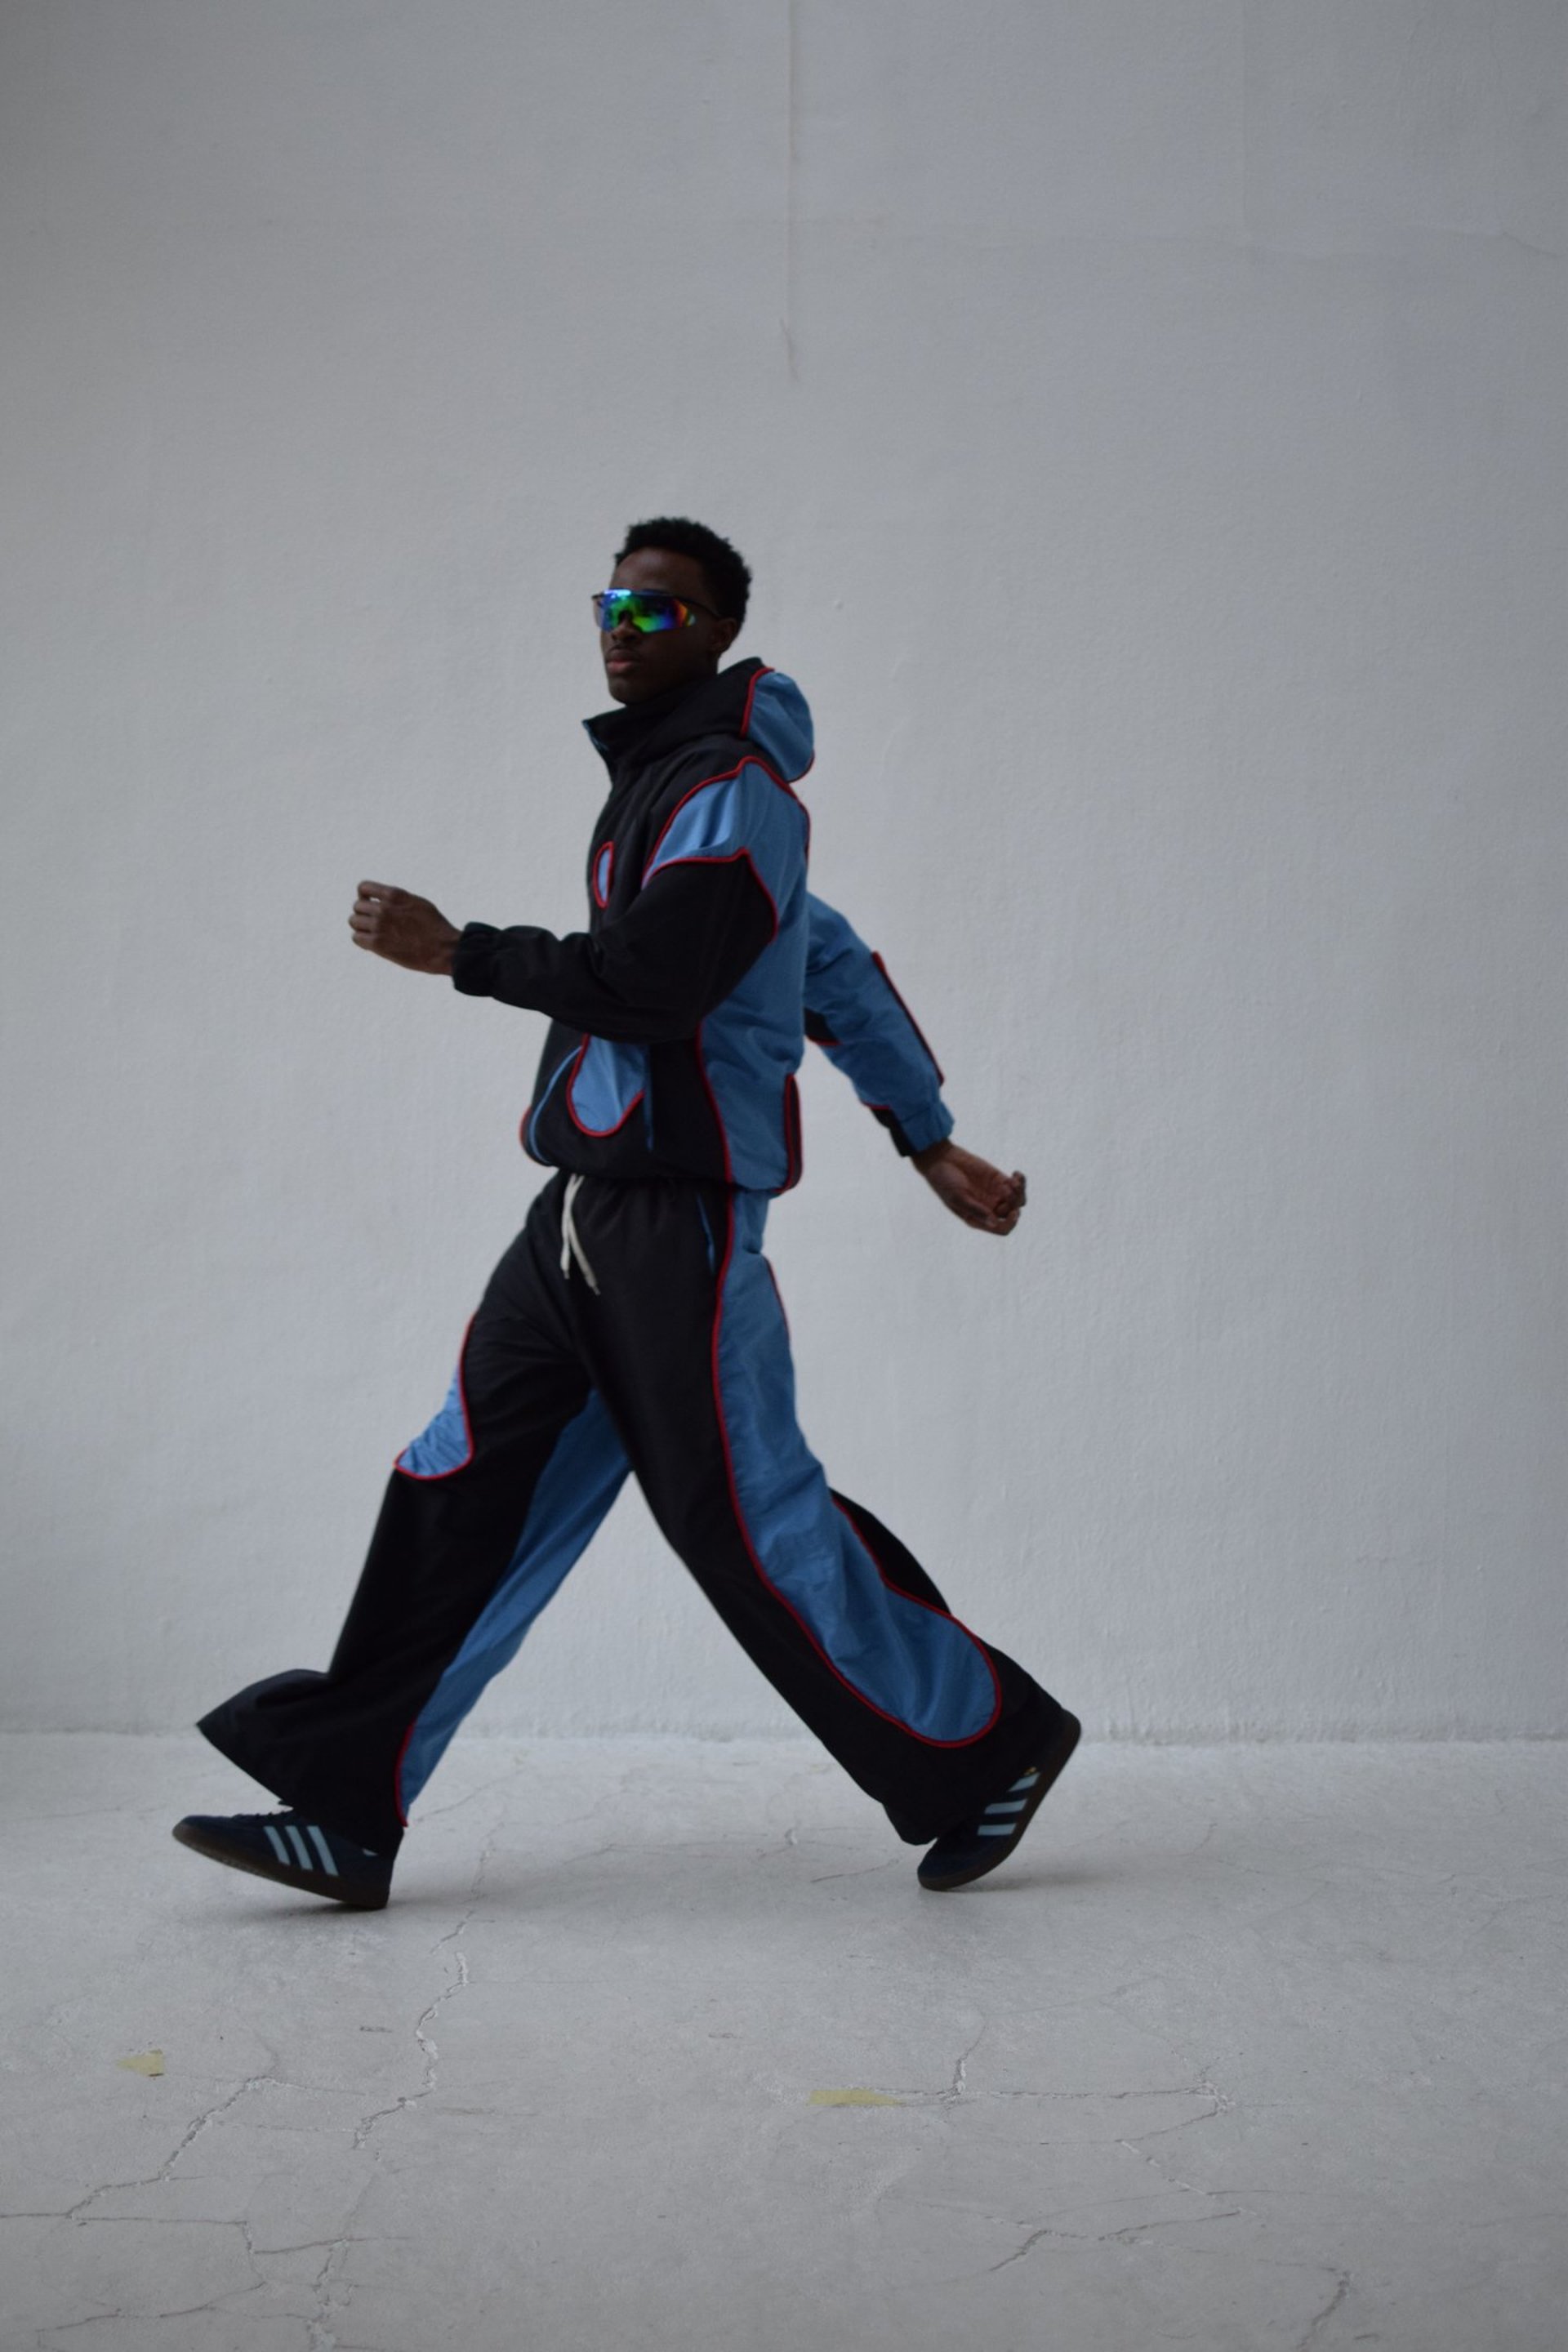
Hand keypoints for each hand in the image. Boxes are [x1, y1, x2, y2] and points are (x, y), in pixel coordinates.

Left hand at [349, 881, 461, 974]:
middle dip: (364, 914)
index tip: (369, 904)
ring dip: (361, 927)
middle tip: (374, 924)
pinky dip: (362, 940)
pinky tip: (372, 944)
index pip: (363, 887)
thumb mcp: (418, 903)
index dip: (363, 896)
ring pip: (354, 921)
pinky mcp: (377, 944)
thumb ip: (398, 900)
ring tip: (373, 934)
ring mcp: (379, 926)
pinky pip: (356, 938)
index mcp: (394, 895)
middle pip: (357, 906)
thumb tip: (383, 900)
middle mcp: (384, 908)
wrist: (443, 949)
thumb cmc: (436, 927)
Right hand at [911, 1138, 1025, 1234]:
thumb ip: (976, 1209)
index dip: (1011, 1223)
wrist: (941, 1160)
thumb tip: (994, 1223)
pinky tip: (1016, 1174)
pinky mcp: (998, 1180)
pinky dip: (1020, 1181)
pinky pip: (1016, 1185)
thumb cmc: (944, 1181)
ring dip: (1019, 1192)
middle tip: (1006, 1190)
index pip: (1001, 1228)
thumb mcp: (958, 1197)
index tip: (1014, 1212)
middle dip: (1014, 1203)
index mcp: (978, 1219)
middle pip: (1012, 1213)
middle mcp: (988, 1209)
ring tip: (1012, 1181)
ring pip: (1017, 1201)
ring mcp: (994, 1194)